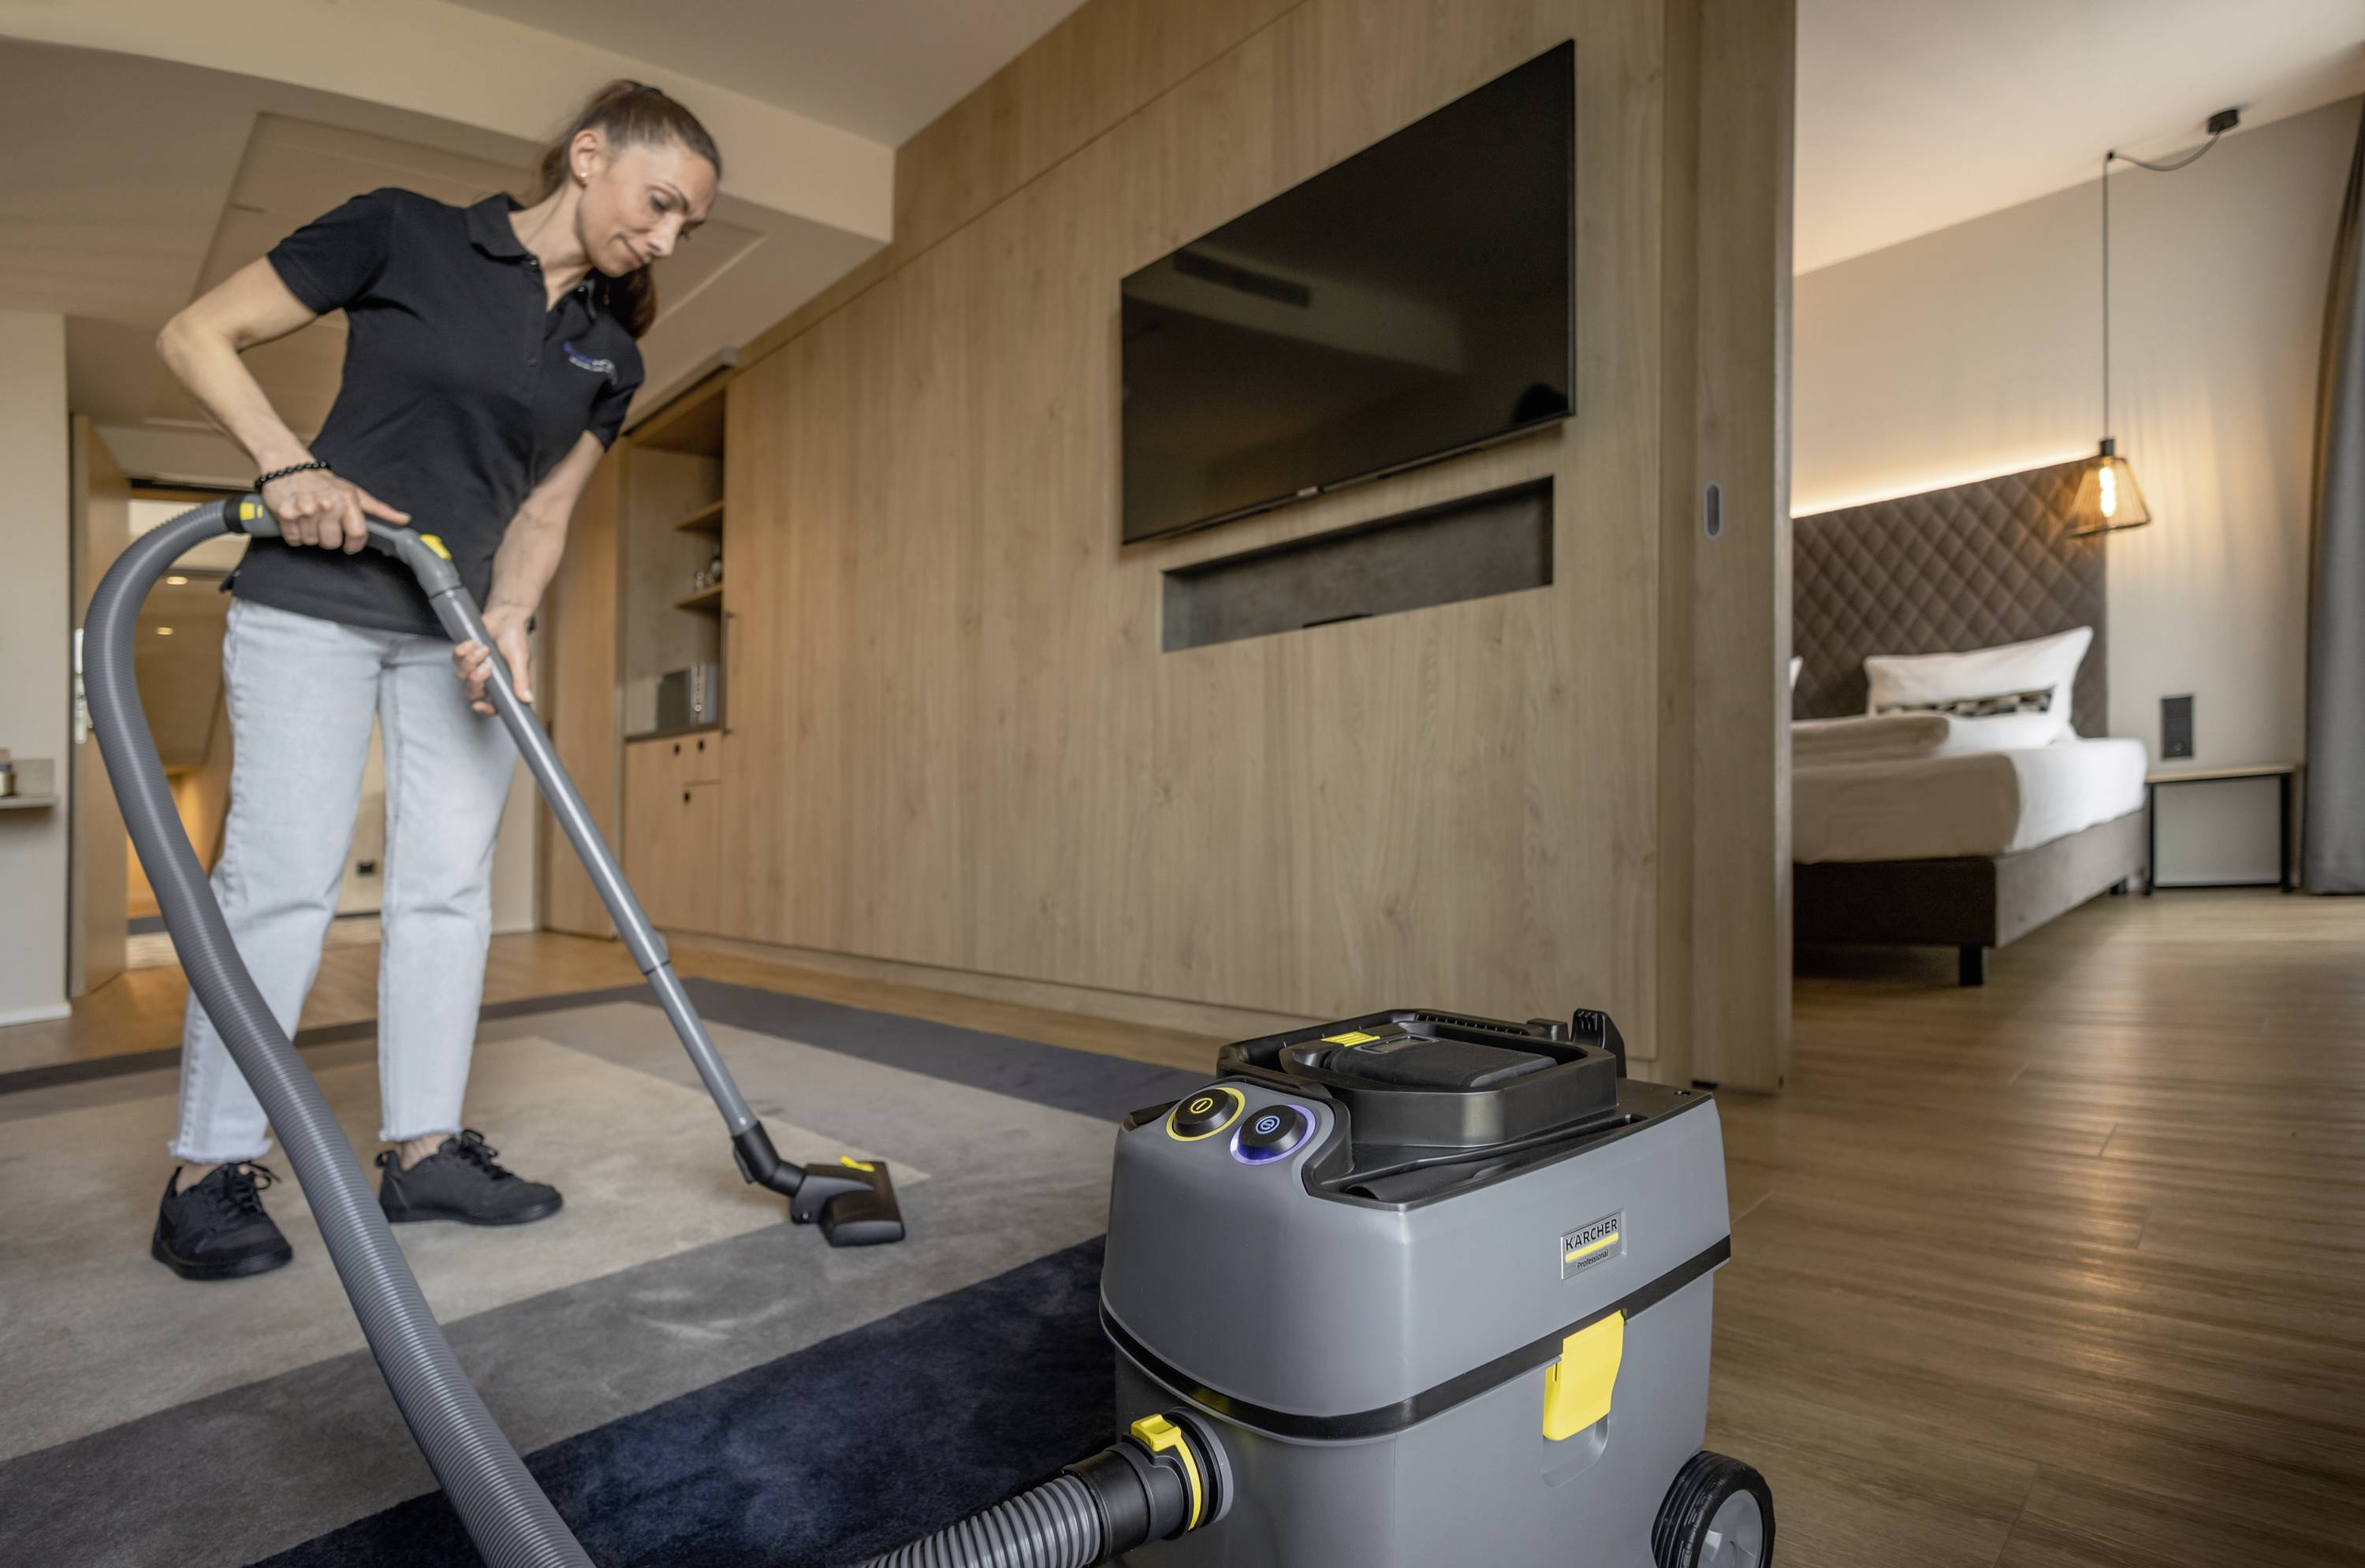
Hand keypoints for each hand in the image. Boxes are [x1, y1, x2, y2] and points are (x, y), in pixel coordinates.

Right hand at [259, 468, 409, 552]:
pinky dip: (294, 535)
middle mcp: (327, 505)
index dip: (354, 544)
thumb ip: (379, 509)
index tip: (350, 544)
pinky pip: (294, 539)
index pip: (357, 534)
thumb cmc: (323, 483)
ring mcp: (305, 510)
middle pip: (332, 543)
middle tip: (325, 524)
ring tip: (310, 519)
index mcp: (347, 500)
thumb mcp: (354, 493)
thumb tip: (404, 519)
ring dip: (311, 535)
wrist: (288, 467)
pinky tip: (297, 520)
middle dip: (329, 538)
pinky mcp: (285, 514)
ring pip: (312, 542)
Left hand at [454, 603, 532, 715]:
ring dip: (470, 662)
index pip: (493, 705)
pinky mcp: (465, 655)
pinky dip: (462, 651)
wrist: (505, 617)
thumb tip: (527, 699)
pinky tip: (473, 642)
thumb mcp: (520, 659)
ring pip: (461, 676)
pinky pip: (455, 659)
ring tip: (483, 649)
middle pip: (472, 692)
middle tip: (486, 667)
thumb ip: (521, 680)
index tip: (478, 705)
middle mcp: (488, 679)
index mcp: (503, 684)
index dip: (484, 709)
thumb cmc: (515, 637)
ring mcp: (474, 667)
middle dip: (475, 681)